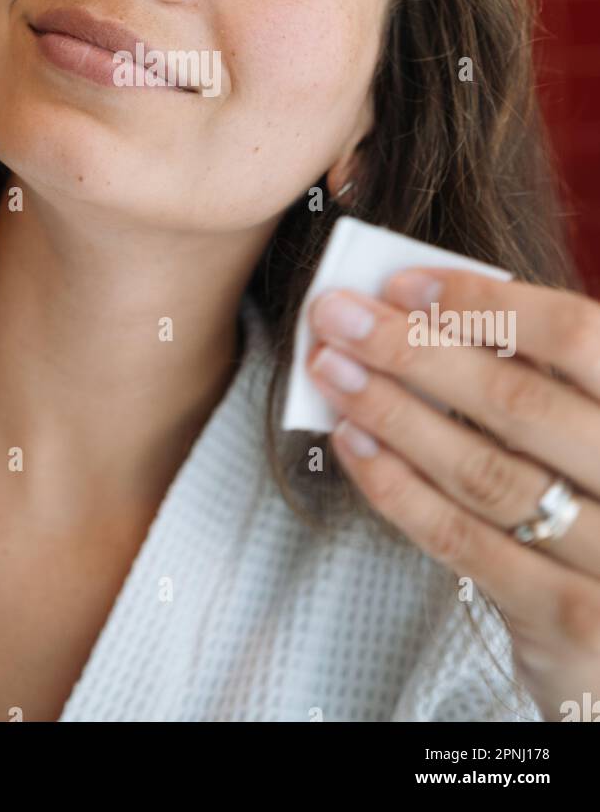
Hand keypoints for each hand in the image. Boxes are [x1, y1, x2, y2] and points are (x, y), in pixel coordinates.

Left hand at [304, 268, 599, 722]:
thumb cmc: (594, 497)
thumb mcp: (584, 424)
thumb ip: (533, 372)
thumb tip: (414, 307)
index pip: (578, 336)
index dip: (486, 304)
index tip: (402, 285)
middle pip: (518, 401)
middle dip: (413, 352)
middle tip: (335, 316)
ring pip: (484, 470)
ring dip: (393, 413)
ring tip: (330, 371)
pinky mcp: (571, 619)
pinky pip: (466, 542)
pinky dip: (399, 488)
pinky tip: (352, 444)